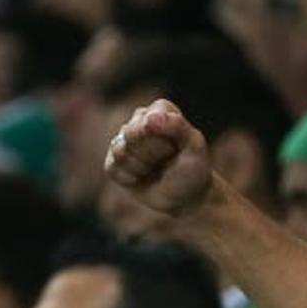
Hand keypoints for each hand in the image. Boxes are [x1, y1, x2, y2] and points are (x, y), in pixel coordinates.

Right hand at [105, 99, 214, 217]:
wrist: (184, 197)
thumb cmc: (192, 169)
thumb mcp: (194, 147)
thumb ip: (177, 126)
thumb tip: (151, 118)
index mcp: (160, 110)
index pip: (148, 122)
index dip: (162, 143)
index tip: (176, 150)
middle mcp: (139, 120)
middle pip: (131, 136)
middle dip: (151, 155)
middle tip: (166, 161)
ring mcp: (124, 141)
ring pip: (120, 152)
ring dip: (141, 168)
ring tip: (155, 169)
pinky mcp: (114, 161)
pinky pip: (112, 168)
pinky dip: (129, 179)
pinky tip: (141, 178)